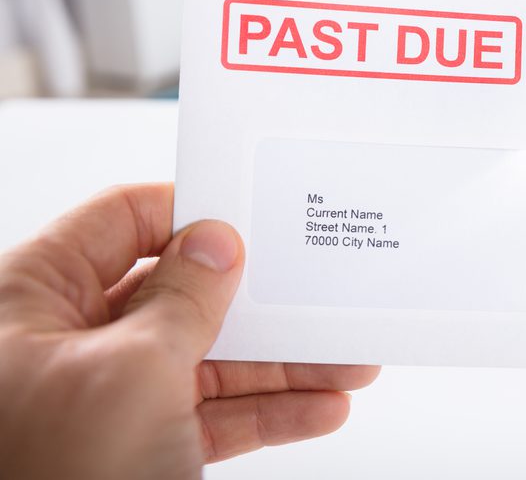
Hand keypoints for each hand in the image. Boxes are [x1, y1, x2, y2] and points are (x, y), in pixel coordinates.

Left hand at [0, 184, 378, 478]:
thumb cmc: (45, 475)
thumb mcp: (131, 369)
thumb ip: (184, 299)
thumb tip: (216, 244)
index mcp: (38, 296)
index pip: (122, 220)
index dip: (191, 212)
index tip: (255, 214)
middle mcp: (70, 340)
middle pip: (182, 295)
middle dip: (262, 304)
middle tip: (318, 296)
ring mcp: (106, 395)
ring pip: (209, 360)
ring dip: (283, 365)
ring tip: (346, 361)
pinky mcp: (137, 445)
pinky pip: (212, 415)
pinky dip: (268, 413)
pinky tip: (318, 408)